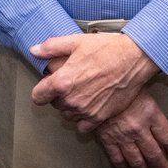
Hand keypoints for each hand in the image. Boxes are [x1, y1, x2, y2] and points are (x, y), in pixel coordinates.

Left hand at [30, 32, 158, 131]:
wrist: (133, 59)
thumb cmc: (106, 49)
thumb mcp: (75, 41)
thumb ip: (51, 47)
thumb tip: (34, 51)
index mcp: (62, 82)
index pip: (37, 96)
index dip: (41, 90)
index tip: (48, 85)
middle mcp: (72, 100)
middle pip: (54, 105)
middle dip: (59, 95)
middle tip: (73, 81)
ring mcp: (85, 111)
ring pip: (67, 115)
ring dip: (71, 106)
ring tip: (83, 91)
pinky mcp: (99, 118)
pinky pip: (82, 126)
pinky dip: (83, 118)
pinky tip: (90, 104)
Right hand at [95, 91, 167, 167]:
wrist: (94, 86)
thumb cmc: (120, 83)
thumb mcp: (141, 86)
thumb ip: (152, 101)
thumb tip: (163, 100)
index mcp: (151, 113)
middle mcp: (139, 128)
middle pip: (155, 154)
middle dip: (162, 167)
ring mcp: (123, 136)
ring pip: (137, 161)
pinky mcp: (107, 139)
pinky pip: (117, 159)